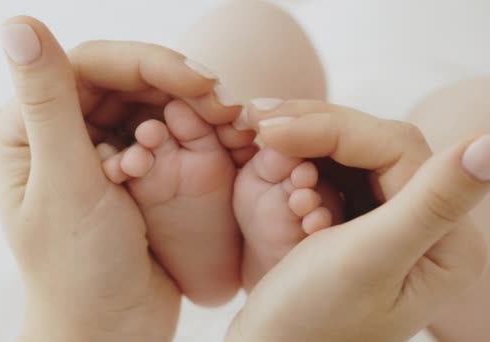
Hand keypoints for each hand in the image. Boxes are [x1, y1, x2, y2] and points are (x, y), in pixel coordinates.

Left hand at [0, 16, 230, 341]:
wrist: (111, 331)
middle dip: (177, 85)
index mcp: (26, 129)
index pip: (88, 66)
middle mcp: (58, 130)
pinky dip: (192, 130)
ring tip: (227, 122)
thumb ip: (47, 104)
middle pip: (123, 79)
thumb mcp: (64, 185)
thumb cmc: (79, 272)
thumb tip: (20, 25)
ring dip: (190, 106)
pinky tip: (220, 137)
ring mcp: (96, 148)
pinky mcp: (129, 168)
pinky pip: (163, 130)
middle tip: (223, 104)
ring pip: (148, 101)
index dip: (147, 64)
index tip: (199, 81)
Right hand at [227, 101, 489, 341]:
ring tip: (259, 136)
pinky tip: (273, 163)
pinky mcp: (356, 226)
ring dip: (303, 142)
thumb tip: (489, 144)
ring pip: (349, 154)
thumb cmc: (310, 324)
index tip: (273, 127)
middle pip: (374, 146)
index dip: (334, 129)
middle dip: (314, 129)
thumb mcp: (369, 262)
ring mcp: (389, 225)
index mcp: (444, 242)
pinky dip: (300, 163)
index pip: (397, 151)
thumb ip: (430, 202)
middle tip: (259, 119)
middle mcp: (425, 229)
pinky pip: (331, 173)